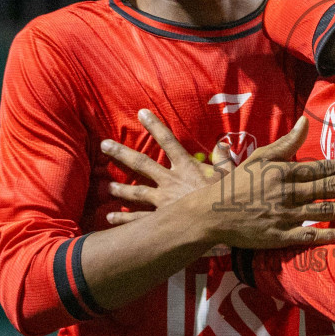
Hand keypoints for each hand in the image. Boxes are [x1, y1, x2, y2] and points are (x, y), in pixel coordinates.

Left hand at [101, 109, 236, 225]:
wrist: (220, 222)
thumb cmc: (227, 198)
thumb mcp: (230, 175)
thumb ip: (224, 159)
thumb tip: (223, 144)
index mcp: (186, 167)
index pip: (168, 141)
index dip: (155, 126)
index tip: (141, 113)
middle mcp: (170, 181)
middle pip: (142, 164)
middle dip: (122, 153)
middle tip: (104, 145)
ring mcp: (163, 202)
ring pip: (137, 192)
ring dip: (121, 188)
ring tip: (108, 186)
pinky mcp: (161, 220)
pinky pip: (138, 219)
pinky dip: (124, 219)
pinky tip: (110, 217)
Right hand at [107, 112, 334, 248]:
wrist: (209, 214)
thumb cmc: (237, 184)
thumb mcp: (259, 159)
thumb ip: (286, 143)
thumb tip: (304, 122)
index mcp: (282, 172)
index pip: (322, 169)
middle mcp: (285, 192)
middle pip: (327, 188)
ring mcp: (282, 216)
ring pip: (322, 210)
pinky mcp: (278, 237)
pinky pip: (307, 236)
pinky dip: (327, 235)